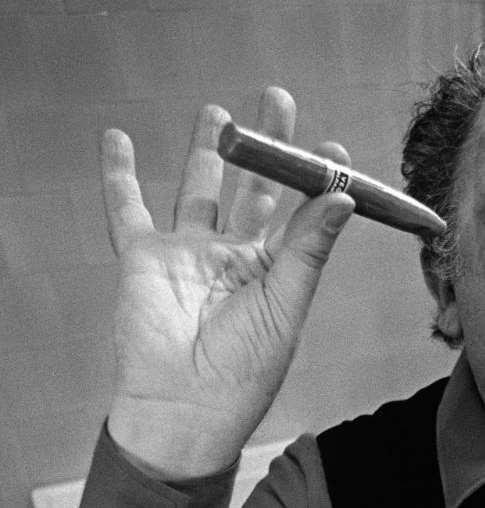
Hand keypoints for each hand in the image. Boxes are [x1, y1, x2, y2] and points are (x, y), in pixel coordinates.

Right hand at [102, 87, 356, 478]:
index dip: (316, 182)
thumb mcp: (286, 305)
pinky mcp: (144, 258)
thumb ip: (309, 247)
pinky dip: (118, 175)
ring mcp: (188, 256)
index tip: (333, 147)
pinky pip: (127, 209)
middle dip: (265, 147)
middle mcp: (234, 260)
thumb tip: (345, 197)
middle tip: (276, 99)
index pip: (301, 216)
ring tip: (220, 114)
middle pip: (252, 191)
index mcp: (275, 274)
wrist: (185, 407)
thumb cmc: (243, 372)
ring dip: (207, 152)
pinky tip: (117, 140)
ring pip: (198, 191)